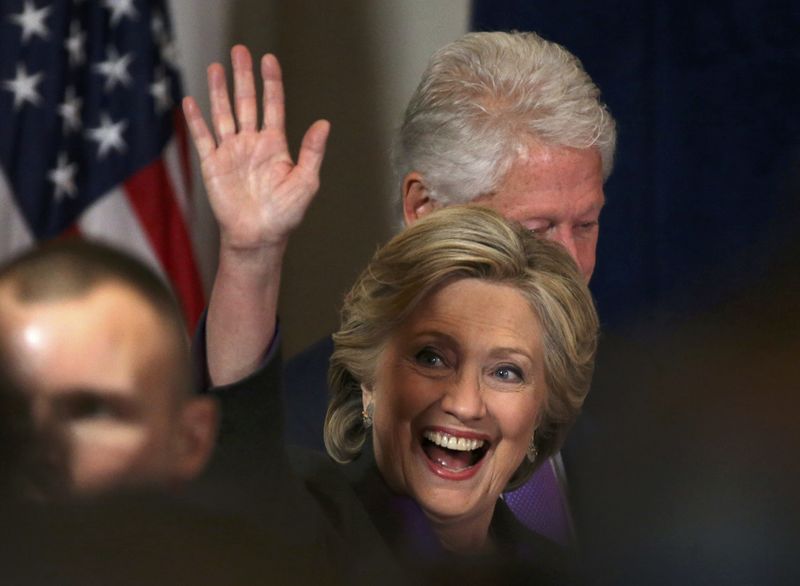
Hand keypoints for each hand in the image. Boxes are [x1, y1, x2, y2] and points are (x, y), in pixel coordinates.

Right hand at [182, 45, 329, 254]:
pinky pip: (202, 138)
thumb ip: (312, 152)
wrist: (259, 236)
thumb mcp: (306, 182)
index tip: (268, 59)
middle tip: (239, 51)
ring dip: (218, 91)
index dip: (271, 82)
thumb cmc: (285, 213)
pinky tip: (191, 102)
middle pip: (246, 102)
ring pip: (223, 114)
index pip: (273, 105)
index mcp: (275, 145)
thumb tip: (324, 123)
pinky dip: (196, 121)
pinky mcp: (213, 165)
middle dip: (243, 77)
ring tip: (216, 67)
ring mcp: (231, 152)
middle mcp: (252, 143)